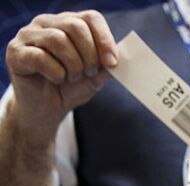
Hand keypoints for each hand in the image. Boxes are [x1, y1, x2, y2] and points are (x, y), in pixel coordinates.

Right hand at [5, 11, 117, 136]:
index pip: (91, 18)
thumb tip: (119, 55)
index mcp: (68, 23)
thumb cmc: (70, 88)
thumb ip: (106, 64)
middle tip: (90, 73)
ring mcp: (28, 35)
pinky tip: (56, 80)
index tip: (112, 63)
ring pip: (58, 39)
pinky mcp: (15, 52)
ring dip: (73, 65)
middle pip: (75, 26)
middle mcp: (47, 23)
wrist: (48, 109)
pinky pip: (40, 57)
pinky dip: (55, 73)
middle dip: (89, 54)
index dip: (105, 40)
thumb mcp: (95, 77)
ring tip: (72, 77)